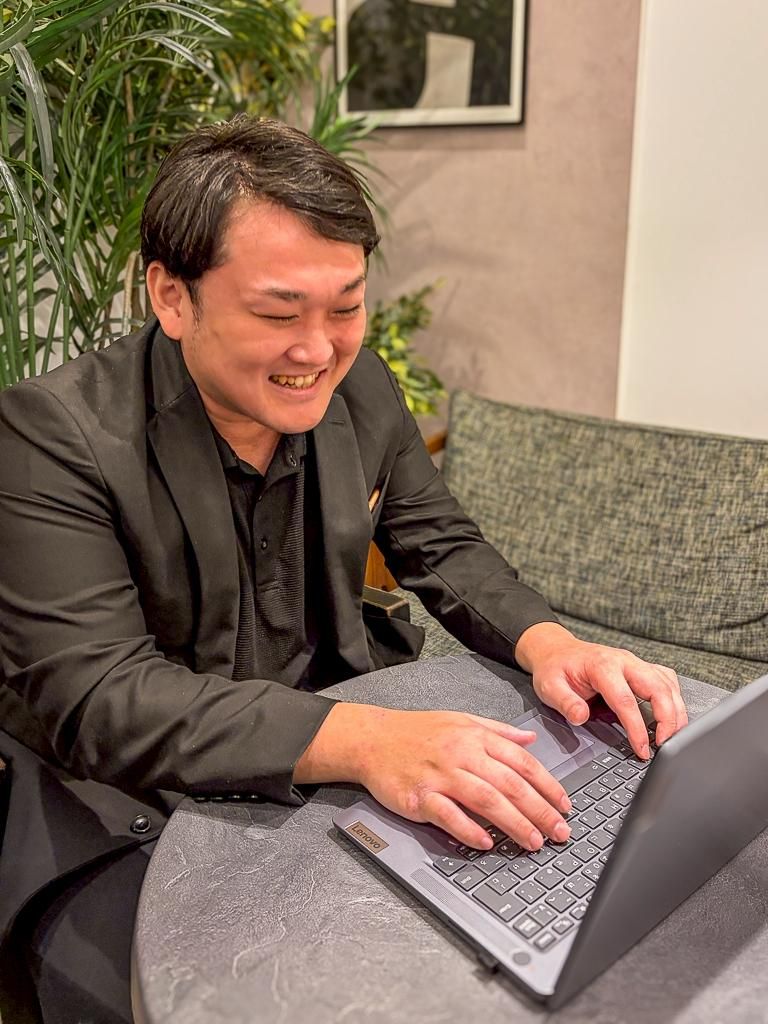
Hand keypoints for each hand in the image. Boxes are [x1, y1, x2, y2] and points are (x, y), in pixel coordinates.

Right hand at [294, 703, 572, 850]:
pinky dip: (468, 830)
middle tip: (560, 832)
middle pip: (509, 784)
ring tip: (534, 842)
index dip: (547, 785)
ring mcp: (440, 775)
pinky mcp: (419, 796)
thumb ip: (498, 731)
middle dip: (540, 810)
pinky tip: (486, 843)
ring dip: (514, 823)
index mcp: (475, 736)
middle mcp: (461, 754)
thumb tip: (531, 738)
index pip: (522, 761)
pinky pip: (448, 815)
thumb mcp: (461, 719)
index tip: (565, 805)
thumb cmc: (417, 731)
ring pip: (485, 800)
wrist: (373, 739)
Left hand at [516, 622, 687, 757]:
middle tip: (665, 745)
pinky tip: (672, 715)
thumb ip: (565, 702)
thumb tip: (580, 717)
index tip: (642, 749)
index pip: (626, 700)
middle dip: (668, 719)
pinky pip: (666, 679)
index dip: (637, 728)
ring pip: (668, 684)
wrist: (557, 650)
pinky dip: (675, 698)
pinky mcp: (641, 667)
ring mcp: (635, 662)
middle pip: (658, 688)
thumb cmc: (555, 668)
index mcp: (602, 665)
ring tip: (672, 737)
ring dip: (676, 711)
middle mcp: (624, 661)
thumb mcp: (549, 686)